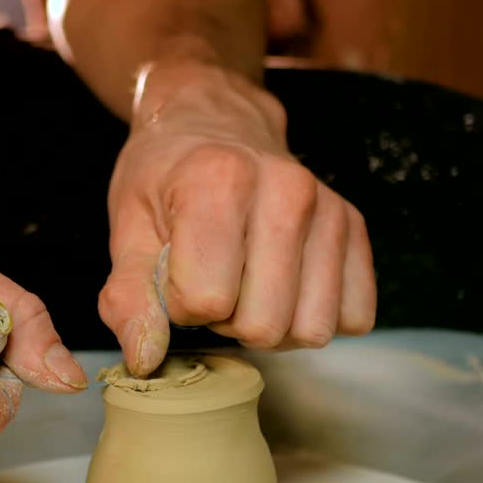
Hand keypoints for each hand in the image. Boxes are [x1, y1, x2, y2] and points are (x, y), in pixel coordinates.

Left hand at [99, 59, 375, 374]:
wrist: (215, 122)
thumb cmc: (166, 177)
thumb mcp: (128, 229)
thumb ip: (129, 299)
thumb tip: (145, 361)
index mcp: (218, 182)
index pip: (206, 301)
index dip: (181, 305)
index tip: (176, 273)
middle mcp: (286, 191)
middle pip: (264, 325)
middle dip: (228, 322)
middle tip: (214, 282)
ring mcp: (329, 209)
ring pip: (311, 330)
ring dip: (274, 324)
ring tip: (248, 284)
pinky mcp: (355, 228)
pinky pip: (353, 318)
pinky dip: (315, 315)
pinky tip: (285, 285)